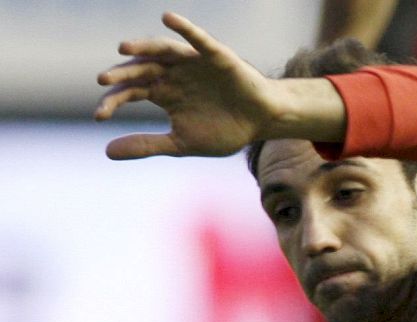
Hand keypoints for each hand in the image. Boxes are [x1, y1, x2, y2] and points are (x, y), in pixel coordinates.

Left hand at [94, 11, 276, 159]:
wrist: (262, 122)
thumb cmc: (225, 130)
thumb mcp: (182, 142)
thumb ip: (147, 145)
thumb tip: (107, 152)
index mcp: (163, 93)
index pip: (130, 92)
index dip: (113, 102)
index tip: (100, 116)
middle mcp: (172, 73)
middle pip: (140, 69)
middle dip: (122, 74)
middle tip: (103, 80)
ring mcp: (191, 63)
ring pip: (161, 50)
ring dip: (142, 46)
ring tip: (123, 48)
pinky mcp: (214, 55)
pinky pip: (197, 38)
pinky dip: (184, 27)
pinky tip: (168, 18)